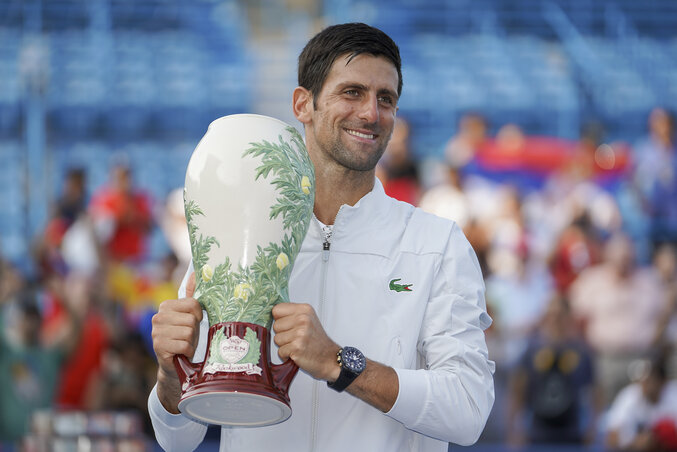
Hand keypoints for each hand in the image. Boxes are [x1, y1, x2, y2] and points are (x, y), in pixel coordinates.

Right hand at [151, 272, 201, 412]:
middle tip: (189, 338)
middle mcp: (158, 317)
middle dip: (195, 331)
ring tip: (186, 345)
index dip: (199, 316)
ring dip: (192, 342)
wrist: (176, 367)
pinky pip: (184, 344)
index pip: (194, 304)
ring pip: (189, 332)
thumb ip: (192, 295)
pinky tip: (182, 353)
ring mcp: (156, 332)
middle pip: (192, 319)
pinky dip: (187, 351)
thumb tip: (196, 272)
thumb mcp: (191, 316)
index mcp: (167, 306)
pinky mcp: (158, 346)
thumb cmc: (186, 339)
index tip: (194, 323)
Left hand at [272, 303, 339, 381]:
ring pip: (276, 339)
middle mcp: (303, 319)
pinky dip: (286, 355)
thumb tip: (272, 314)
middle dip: (282, 334)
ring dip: (284, 345)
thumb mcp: (308, 319)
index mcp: (304, 309)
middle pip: (275, 325)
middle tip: (296, 338)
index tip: (288, 326)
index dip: (280, 320)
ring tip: (297, 345)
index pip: (277, 309)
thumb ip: (292, 314)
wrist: (329, 358)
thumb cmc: (317, 341)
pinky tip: (297, 353)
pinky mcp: (297, 347)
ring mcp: (300, 333)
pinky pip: (280, 351)